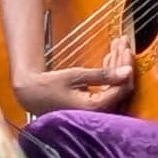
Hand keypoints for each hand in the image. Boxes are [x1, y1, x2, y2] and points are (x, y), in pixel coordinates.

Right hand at [15, 37, 134, 117]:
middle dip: (122, 63)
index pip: (122, 88)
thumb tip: (128, 71)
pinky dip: (108, 74)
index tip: (126, 48)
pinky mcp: (92, 106)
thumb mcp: (75, 76)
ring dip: (116, 66)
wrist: (30, 94)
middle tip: (122, 44)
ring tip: (116, 46)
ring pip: (115, 87)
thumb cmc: (49, 86)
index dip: (126, 67)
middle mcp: (98, 113)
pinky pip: (107, 90)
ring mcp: (95, 111)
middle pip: (121, 87)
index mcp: (95, 108)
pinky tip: (108, 59)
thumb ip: (102, 75)